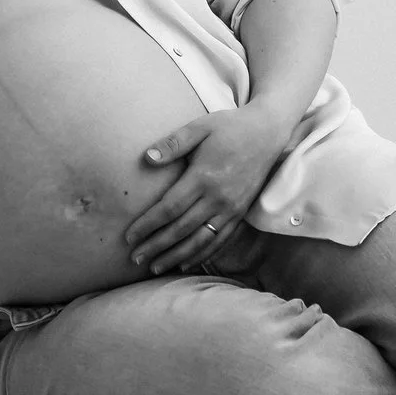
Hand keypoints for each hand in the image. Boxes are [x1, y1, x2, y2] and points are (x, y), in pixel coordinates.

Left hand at [125, 105, 291, 274]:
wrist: (267, 133)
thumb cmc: (229, 127)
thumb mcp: (200, 127)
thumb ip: (173, 144)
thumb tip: (146, 158)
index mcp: (203, 177)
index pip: (169, 209)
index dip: (147, 225)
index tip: (129, 237)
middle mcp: (218, 198)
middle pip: (181, 230)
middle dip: (156, 246)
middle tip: (135, 258)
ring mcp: (231, 209)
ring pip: (200, 241)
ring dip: (176, 256)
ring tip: (155, 267)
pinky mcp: (240, 213)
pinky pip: (219, 240)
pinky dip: (202, 255)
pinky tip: (186, 264)